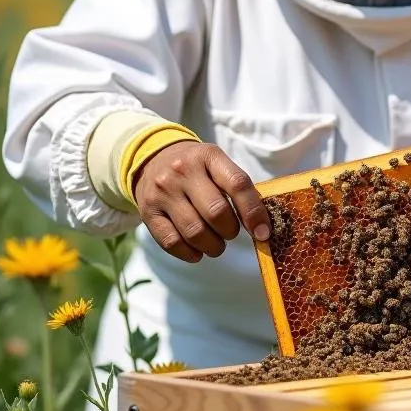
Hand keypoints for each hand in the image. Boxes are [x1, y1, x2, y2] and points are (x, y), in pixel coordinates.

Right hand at [132, 140, 271, 262]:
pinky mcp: (147, 211)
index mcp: (209, 156)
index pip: (238, 185)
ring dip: (213, 246)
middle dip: (230, 231)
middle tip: (231, 233)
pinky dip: (190, 254)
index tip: (263, 233)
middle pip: (216, 212)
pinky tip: (197, 251)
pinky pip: (172, 242)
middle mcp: (183, 171)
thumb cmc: (197, 168)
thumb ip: (238, 189)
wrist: (153, 159)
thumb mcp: (218, 164)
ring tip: (216, 244)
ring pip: (195, 232)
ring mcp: (163, 191)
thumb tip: (261, 226)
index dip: (254, 213)